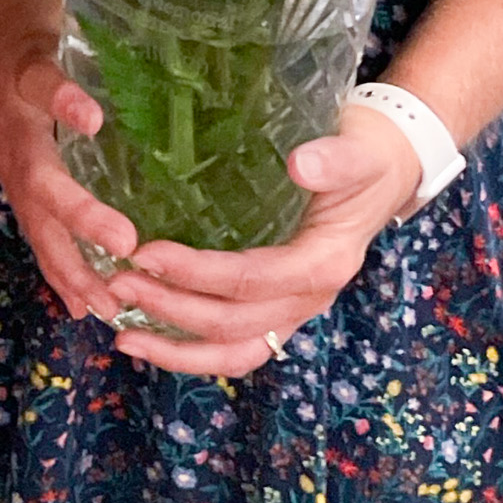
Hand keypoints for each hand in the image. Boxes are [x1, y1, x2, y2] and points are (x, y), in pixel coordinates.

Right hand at [0, 0, 138, 319]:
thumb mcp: (52, 9)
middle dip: (79, 215)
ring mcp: (10, 162)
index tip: (91, 117)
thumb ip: (100, 27)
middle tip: (125, 244)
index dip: (63, 98)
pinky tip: (86, 308)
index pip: (39, 82)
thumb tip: (173, 30)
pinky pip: (36, 230)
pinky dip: (59, 272)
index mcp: (21, 72)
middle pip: (39, 176)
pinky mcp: (14, 182)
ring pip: (35, 219)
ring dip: (70, 265)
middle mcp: (13, 127)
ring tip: (108, 304)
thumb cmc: (15, 23)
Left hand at [108, 101, 424, 377]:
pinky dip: (192, 351)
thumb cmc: (365, 155)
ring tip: (123, 335)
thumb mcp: (357, 151)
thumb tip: (300, 164)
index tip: (146, 253)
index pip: (253, 280)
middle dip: (172, 310)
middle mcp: (310, 297)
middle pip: (235, 324)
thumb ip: (334, 160)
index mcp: (325, 262)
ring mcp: (294, 310)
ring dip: (177, 349)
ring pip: (234, 352)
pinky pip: (236, 345)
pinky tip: (148, 337)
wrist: (384, 169)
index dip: (197, 273)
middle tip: (118, 282)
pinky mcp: (278, 309)